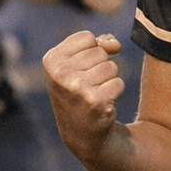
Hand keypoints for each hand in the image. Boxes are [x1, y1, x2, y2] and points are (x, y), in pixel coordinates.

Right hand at [42, 31, 125, 157]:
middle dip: (100, 67)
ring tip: (95, 94)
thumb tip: (115, 44)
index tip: (79, 70)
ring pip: (112, 67)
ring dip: (108, 80)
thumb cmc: (79, 91)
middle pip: (100, 52)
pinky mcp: (96, 102)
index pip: (87, 38)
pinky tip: (102, 103)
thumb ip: (97, 44)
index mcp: (51, 60)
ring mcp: (78, 88)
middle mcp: (60, 74)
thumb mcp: (77, 64)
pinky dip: (115, 92)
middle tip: (88, 85)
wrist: (81, 132)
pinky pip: (119, 83)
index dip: (90, 52)